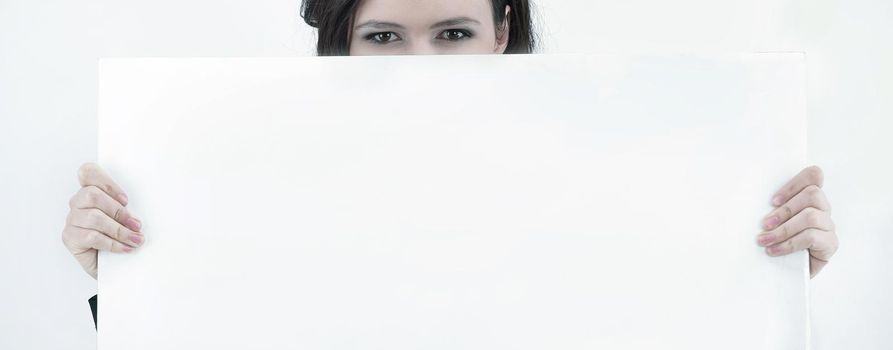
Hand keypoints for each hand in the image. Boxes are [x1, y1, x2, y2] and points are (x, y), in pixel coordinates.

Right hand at [61, 163, 144, 278]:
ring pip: (94, 217)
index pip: (88, 172)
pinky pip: (92, 236)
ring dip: (120, 230)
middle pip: (92, 194)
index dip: (107, 182)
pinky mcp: (70, 238)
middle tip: (137, 225)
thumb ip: (127, 209)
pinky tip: (126, 248)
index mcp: (90, 191)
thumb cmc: (120, 238)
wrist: (112, 267)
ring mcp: (72, 220)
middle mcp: (77, 203)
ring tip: (136, 240)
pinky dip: (113, 243)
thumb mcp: (126, 220)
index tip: (126, 200)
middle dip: (119, 211)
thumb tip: (138, 214)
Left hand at [757, 166, 837, 277]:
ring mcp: (828, 225)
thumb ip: (770, 207)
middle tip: (764, 224)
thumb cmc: (776, 240)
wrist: (785, 272)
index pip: (814, 175)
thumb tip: (746, 196)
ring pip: (811, 216)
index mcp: (810, 197)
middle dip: (785, 210)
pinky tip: (773, 251)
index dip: (794, 183)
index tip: (772, 201)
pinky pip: (811, 237)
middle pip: (813, 194)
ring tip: (764, 240)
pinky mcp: (830, 244)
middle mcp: (823, 208)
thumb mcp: (772, 221)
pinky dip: (789, 244)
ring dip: (783, 229)